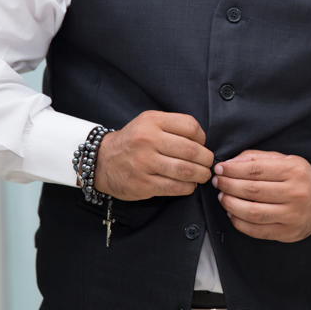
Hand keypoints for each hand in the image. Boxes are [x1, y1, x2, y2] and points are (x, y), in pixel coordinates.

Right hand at [93, 111, 213, 200]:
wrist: (102, 161)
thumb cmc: (132, 141)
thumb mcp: (149, 122)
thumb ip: (173, 126)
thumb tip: (202, 142)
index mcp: (152, 121)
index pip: (190, 126)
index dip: (202, 137)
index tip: (202, 145)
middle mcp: (148, 140)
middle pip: (191, 151)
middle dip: (206, 159)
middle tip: (208, 163)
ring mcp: (145, 163)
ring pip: (185, 171)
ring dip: (201, 175)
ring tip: (203, 175)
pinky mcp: (143, 184)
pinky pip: (175, 187)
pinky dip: (188, 188)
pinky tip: (189, 185)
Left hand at [212, 150, 310, 242]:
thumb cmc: (300, 178)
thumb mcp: (284, 160)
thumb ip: (258, 158)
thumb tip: (230, 163)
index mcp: (294, 170)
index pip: (256, 170)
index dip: (233, 170)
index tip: (220, 169)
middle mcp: (296, 193)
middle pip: (252, 190)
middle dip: (229, 185)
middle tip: (218, 182)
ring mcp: (292, 215)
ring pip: (253, 212)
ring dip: (231, 204)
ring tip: (222, 197)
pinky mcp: (287, 233)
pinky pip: (257, 230)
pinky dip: (239, 222)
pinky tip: (232, 213)